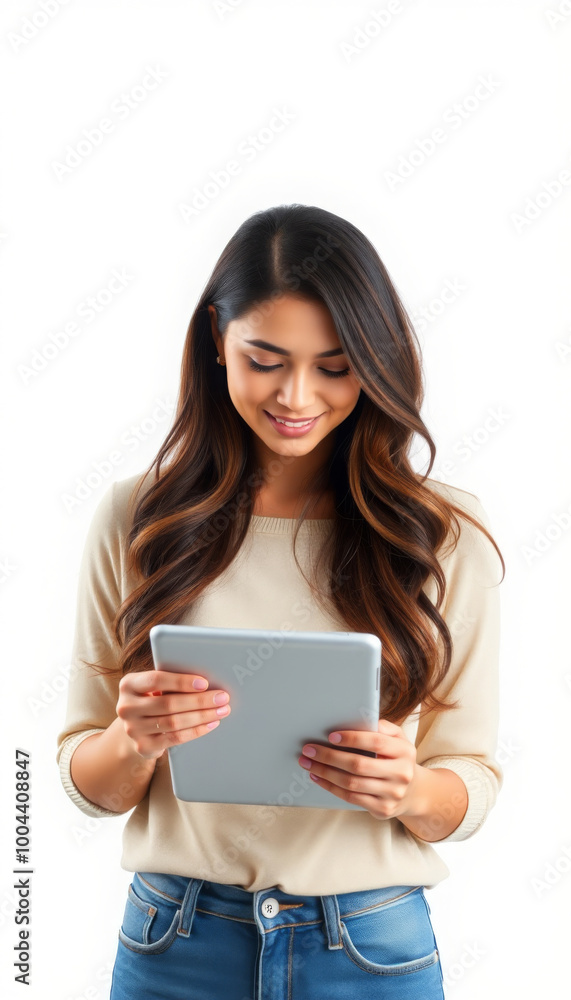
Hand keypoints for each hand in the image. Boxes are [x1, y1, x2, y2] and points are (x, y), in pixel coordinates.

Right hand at [116, 668, 231, 759]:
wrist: (135, 727)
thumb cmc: (152, 699)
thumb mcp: (154, 687)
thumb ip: (171, 681)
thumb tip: (208, 681)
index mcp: (129, 684)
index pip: (156, 680)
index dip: (181, 681)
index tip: (204, 683)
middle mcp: (126, 707)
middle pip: (168, 703)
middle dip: (199, 701)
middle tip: (222, 697)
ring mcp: (133, 729)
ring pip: (174, 722)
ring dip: (202, 716)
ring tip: (221, 711)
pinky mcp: (143, 746)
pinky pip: (175, 738)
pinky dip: (196, 731)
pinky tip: (210, 724)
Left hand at [297, 718, 422, 819]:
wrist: (413, 791)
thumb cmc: (397, 758)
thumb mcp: (397, 739)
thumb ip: (382, 727)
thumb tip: (358, 719)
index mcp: (404, 751)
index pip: (376, 742)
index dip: (352, 738)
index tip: (330, 736)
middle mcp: (401, 773)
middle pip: (359, 765)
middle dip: (329, 756)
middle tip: (308, 750)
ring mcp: (392, 794)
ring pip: (351, 783)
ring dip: (325, 773)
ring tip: (308, 763)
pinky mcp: (382, 809)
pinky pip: (351, 798)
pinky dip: (331, 787)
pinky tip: (318, 778)